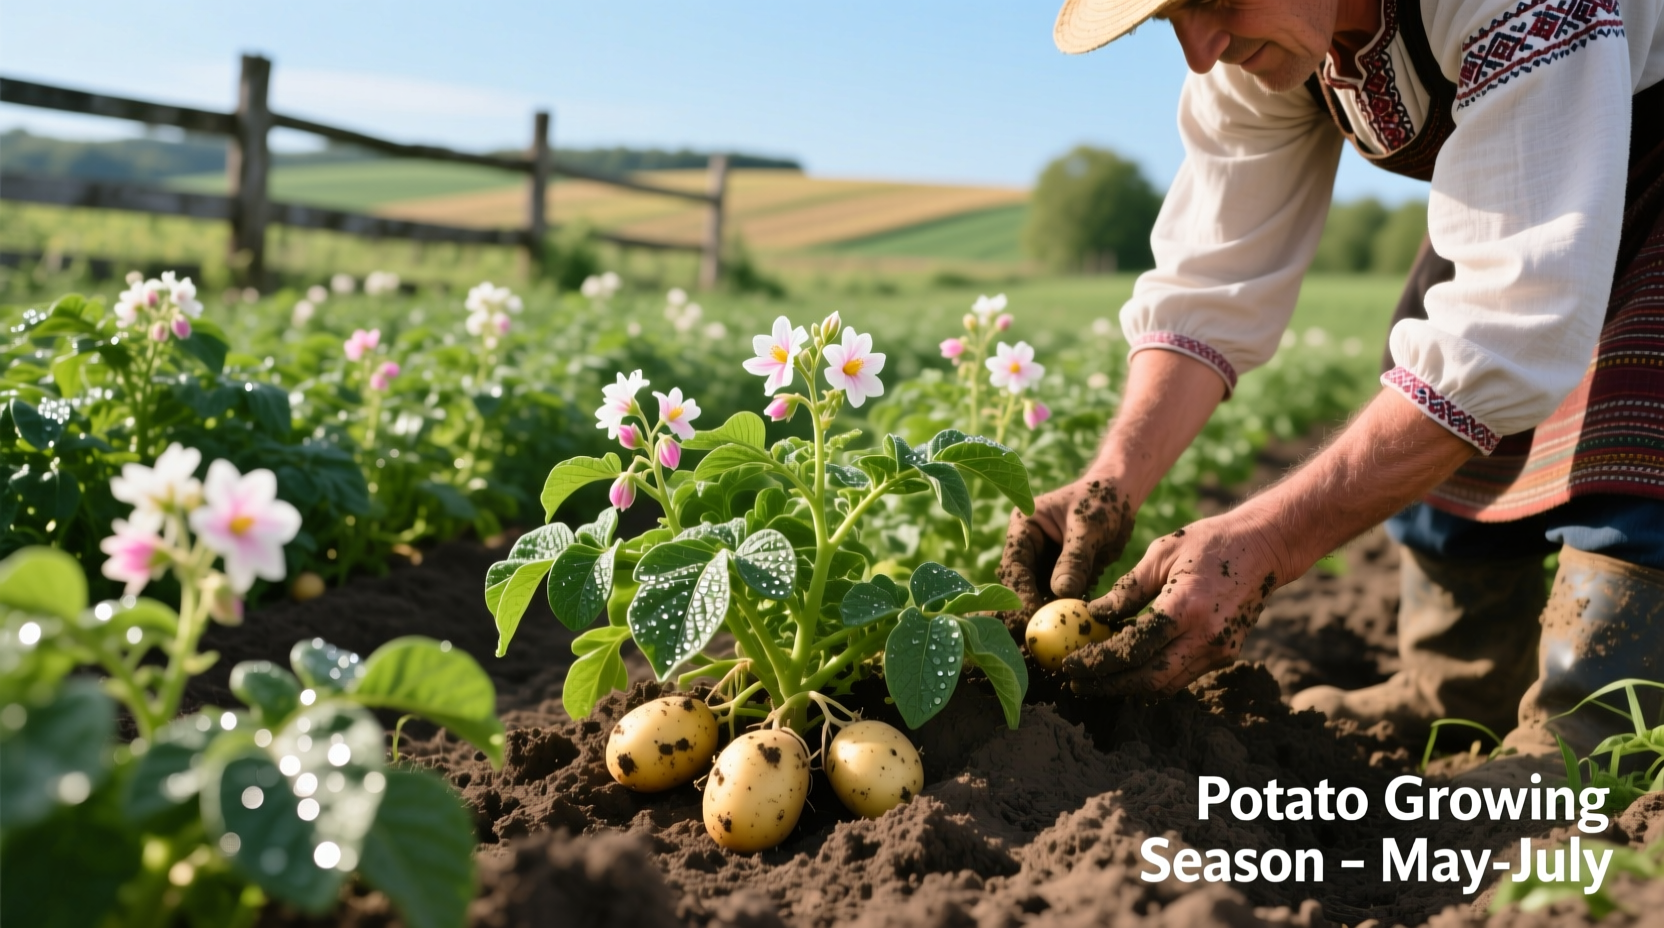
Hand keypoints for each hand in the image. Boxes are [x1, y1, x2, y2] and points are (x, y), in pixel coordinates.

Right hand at [996, 477, 1134, 629]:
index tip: (1032, 616)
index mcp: (1024, 527)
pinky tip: (1073, 630)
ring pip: (1039, 594)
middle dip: (1028, 609)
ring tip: (1052, 639)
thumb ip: (1075, 558)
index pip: (1016, 565)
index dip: (1021, 592)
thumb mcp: (1089, 526)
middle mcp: (1028, 547)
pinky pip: (1059, 597)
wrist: (1121, 496)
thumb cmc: (1103, 500)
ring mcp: (1044, 562)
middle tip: (1035, 636)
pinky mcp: (1061, 574)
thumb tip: (1061, 593)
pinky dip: (1065, 612)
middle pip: (1021, 584)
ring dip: (1046, 614)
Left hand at [1062, 512, 1301, 696]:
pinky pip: (1181, 676)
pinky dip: (1151, 675)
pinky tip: (1128, 666)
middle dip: (1108, 685)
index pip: (1134, 649)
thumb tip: (1093, 615)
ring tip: (1095, 678)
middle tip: (1076, 682)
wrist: (1265, 548)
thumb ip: (1127, 589)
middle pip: (1149, 679)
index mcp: (1186, 608)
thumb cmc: (1209, 542)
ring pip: (1166, 685)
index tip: (1071, 664)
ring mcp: (1219, 651)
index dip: (1098, 662)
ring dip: (1129, 686)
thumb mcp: (1161, 553)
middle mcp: (1206, 637)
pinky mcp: (1225, 655)